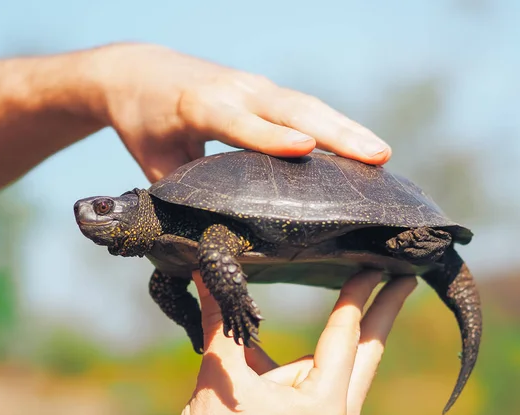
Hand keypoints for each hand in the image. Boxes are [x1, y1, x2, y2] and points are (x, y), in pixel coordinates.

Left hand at [92, 43, 390, 181]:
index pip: (239, 121)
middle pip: (290, 108)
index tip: (306, 149)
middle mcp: (234, 89)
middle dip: (335, 132)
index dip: (270, 136)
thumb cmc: (144, 121)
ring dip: (344, 127)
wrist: (137, 71)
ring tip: (381, 154)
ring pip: (305, 105)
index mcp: (199, 106)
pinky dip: (332, 124)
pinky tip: (357, 144)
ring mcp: (252, 86)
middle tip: (378, 156)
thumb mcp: (153, 161)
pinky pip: (302, 106)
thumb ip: (183, 193)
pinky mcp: (262, 90)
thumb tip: (207, 239)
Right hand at [169, 272, 416, 414]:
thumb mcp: (220, 378)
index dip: (357, 296)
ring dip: (357, 339)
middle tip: (406, 279)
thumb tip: (206, 273)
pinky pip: (339, 392)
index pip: (345, 336)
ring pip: (355, 374)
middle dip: (385, 312)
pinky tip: (324, 348)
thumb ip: (221, 323)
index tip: (374, 266)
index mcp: (322, 407)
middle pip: (369, 354)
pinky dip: (333, 365)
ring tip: (370, 301)